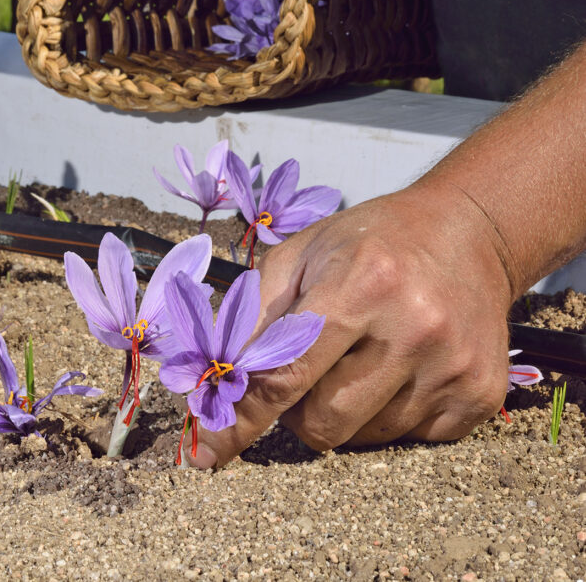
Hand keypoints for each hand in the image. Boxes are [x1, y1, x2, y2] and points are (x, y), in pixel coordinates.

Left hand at [188, 183, 512, 466]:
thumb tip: (214, 381)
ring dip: (345, 411)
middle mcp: (414, 326)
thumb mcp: (304, 252)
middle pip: (323, 422)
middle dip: (298, 409)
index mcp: (363, 282)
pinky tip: (401, 367)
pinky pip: (409, 441)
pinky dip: (389, 416)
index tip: (206, 453)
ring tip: (363, 357)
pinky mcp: (480, 396)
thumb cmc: (372, 242)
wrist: (468, 232)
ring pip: (363, 439)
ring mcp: (452, 366)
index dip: (241, 417)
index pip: (287, 373)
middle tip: (310, 369)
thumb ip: (253, 313)